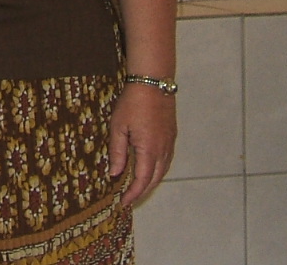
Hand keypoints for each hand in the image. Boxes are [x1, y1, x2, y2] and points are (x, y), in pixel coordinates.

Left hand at [109, 81, 176, 205]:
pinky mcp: (172, 136)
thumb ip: (117, 152)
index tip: (124, 202)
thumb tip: (114, 174)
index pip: (142, 180)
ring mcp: (170, 143)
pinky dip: (158, 170)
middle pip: (154, 179)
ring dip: (151, 182)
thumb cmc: (132, 103)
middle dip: (142, 191)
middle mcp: (163, 150)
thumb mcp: (118, 127)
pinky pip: (166, 160)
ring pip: (163, 171)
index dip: (133, 193)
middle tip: (129, 198)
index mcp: (149, 150)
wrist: (153, 83)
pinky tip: (149, 169)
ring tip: (137, 187)